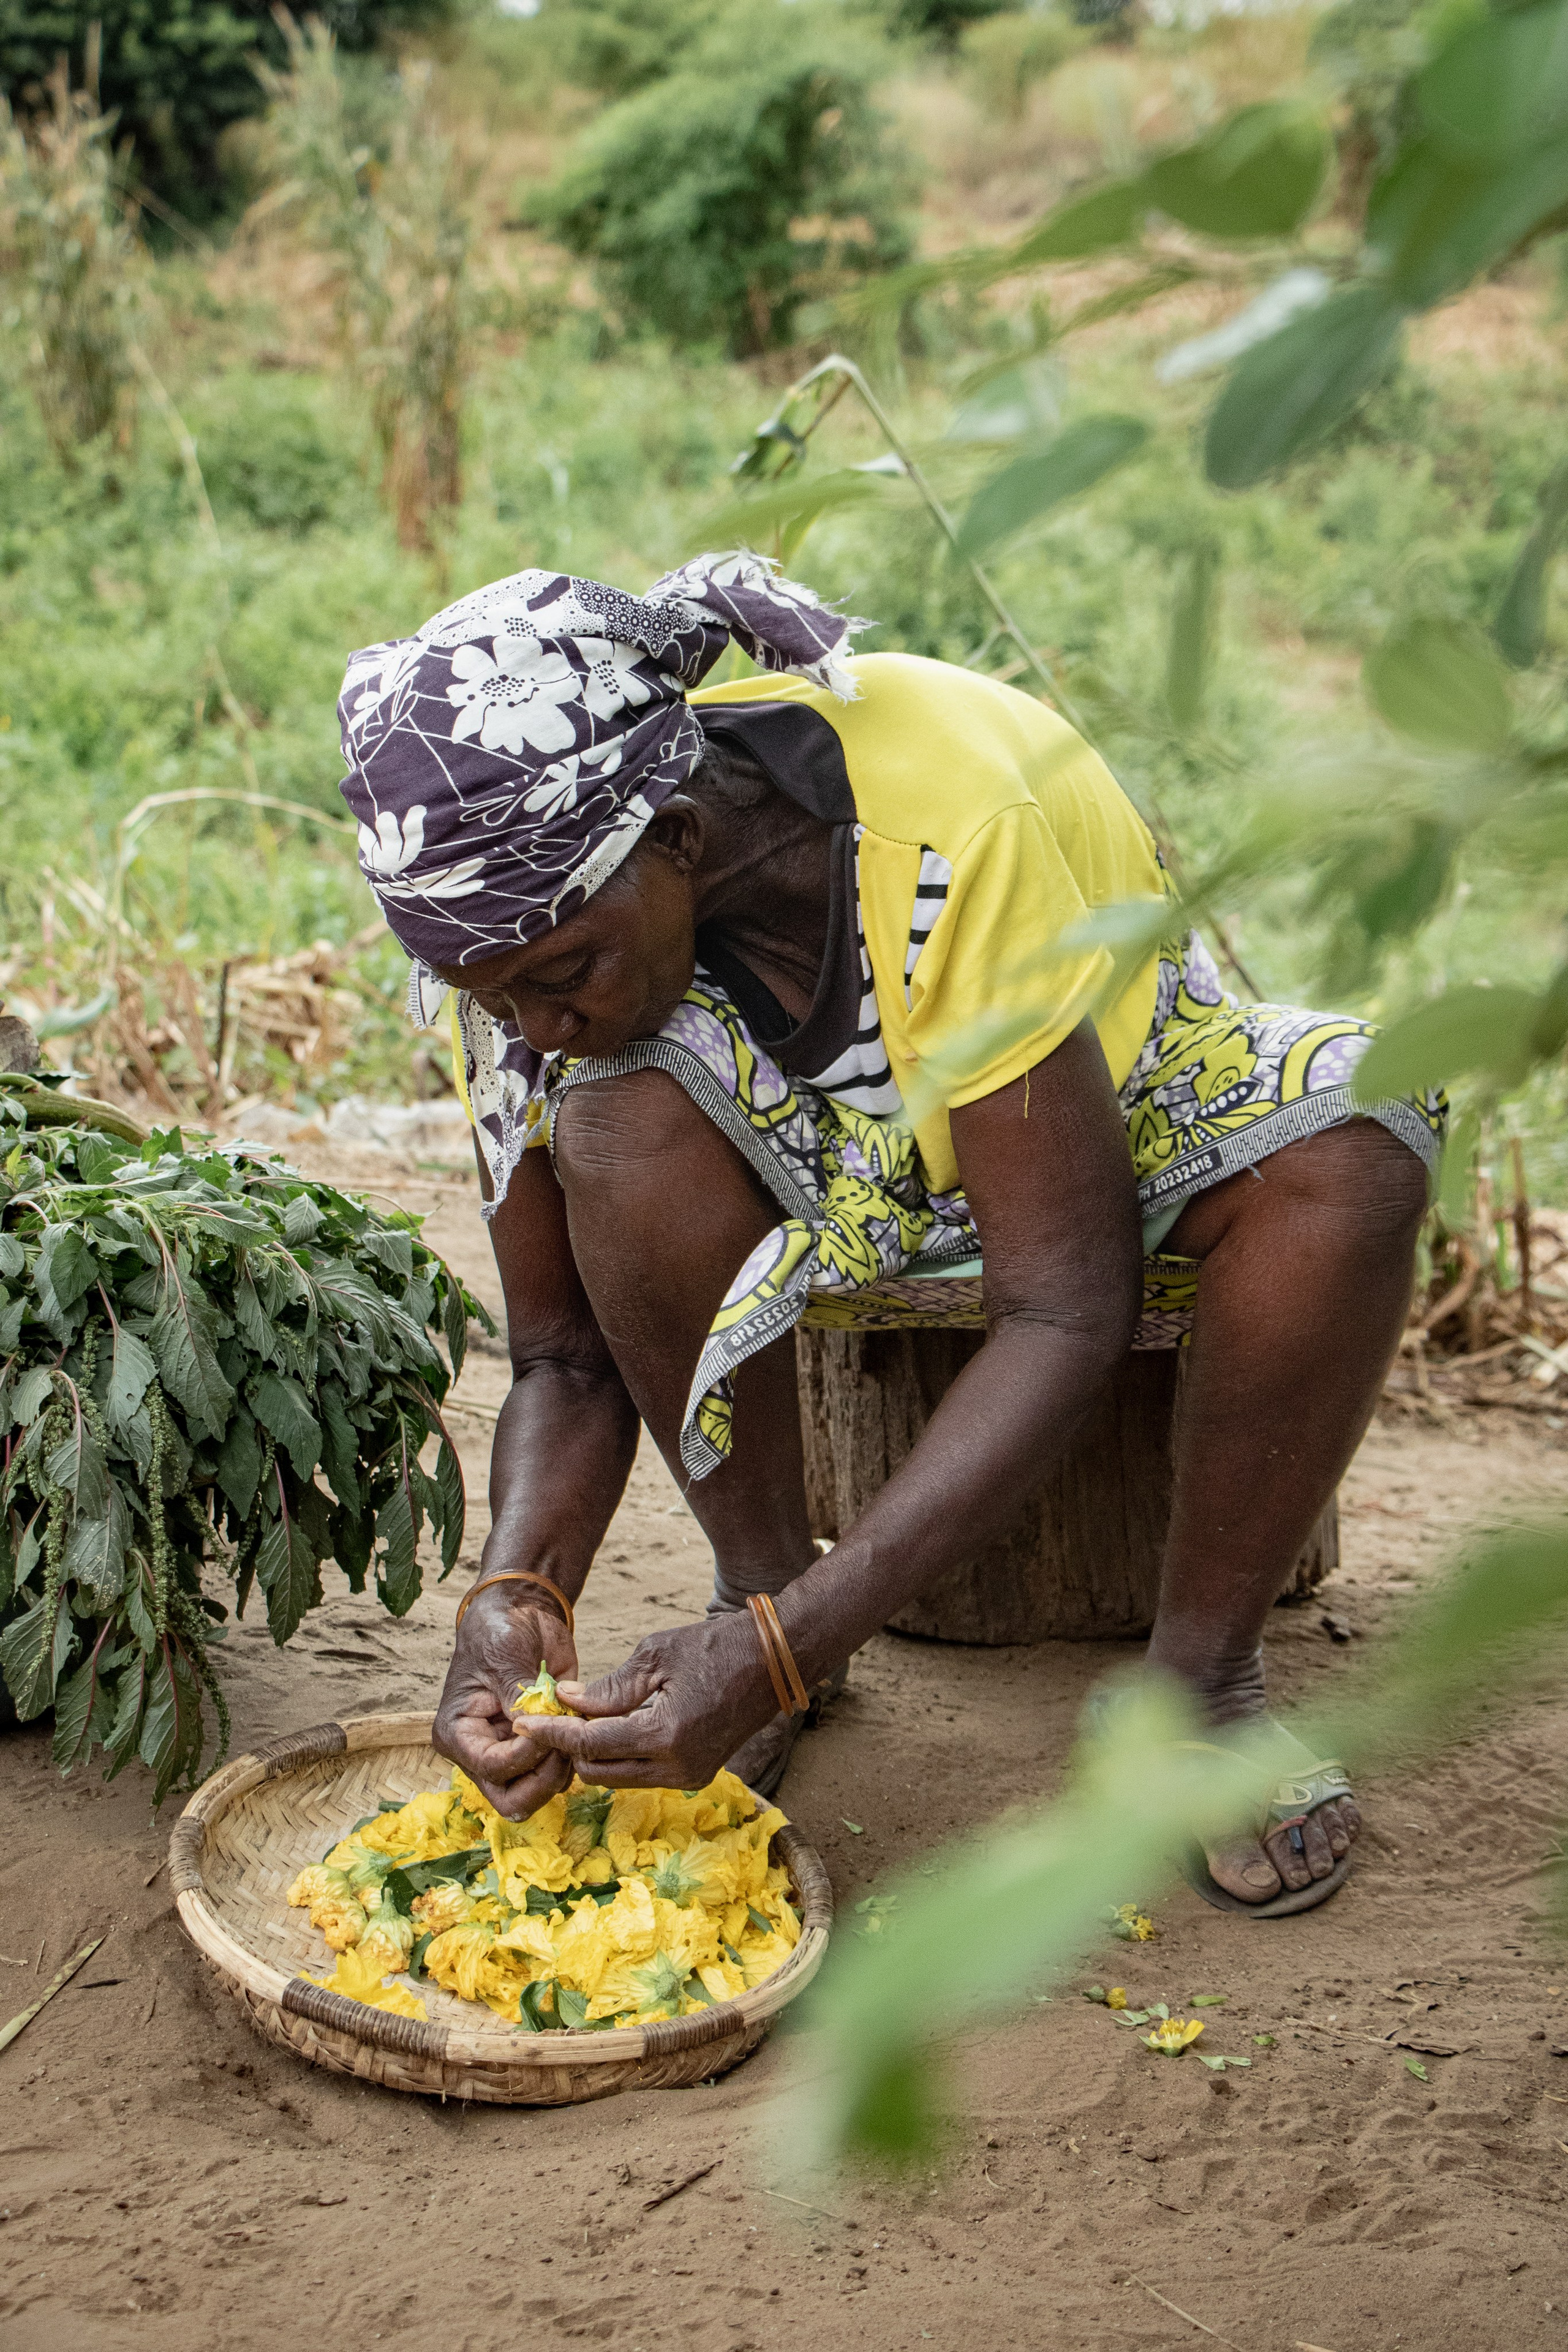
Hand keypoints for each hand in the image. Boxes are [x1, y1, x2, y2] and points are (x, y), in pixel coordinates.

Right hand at [433, 1589, 578, 1820]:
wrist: (520, 1613)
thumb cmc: (500, 1630)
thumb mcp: (505, 1657)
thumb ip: (520, 1697)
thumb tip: (538, 1730)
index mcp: (458, 1734)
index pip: (493, 1768)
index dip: (527, 1754)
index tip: (551, 1724)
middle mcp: (481, 1752)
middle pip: (512, 1798)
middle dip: (544, 1778)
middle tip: (568, 1741)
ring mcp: (510, 1752)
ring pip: (537, 1792)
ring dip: (561, 1767)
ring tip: (574, 1727)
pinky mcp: (537, 1746)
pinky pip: (556, 1773)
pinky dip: (572, 1757)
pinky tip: (579, 1726)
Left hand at [529, 1611, 777, 1789]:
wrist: (775, 1660)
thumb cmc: (716, 1646)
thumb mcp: (656, 1655)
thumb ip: (609, 1687)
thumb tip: (567, 1701)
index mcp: (665, 1735)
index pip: (590, 1744)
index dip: (552, 1733)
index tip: (522, 1721)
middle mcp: (677, 1767)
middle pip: (598, 1773)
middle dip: (570, 1748)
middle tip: (552, 1716)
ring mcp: (690, 1776)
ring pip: (619, 1778)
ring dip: (594, 1754)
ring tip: (580, 1718)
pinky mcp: (697, 1774)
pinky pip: (642, 1774)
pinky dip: (620, 1755)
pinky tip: (611, 1725)